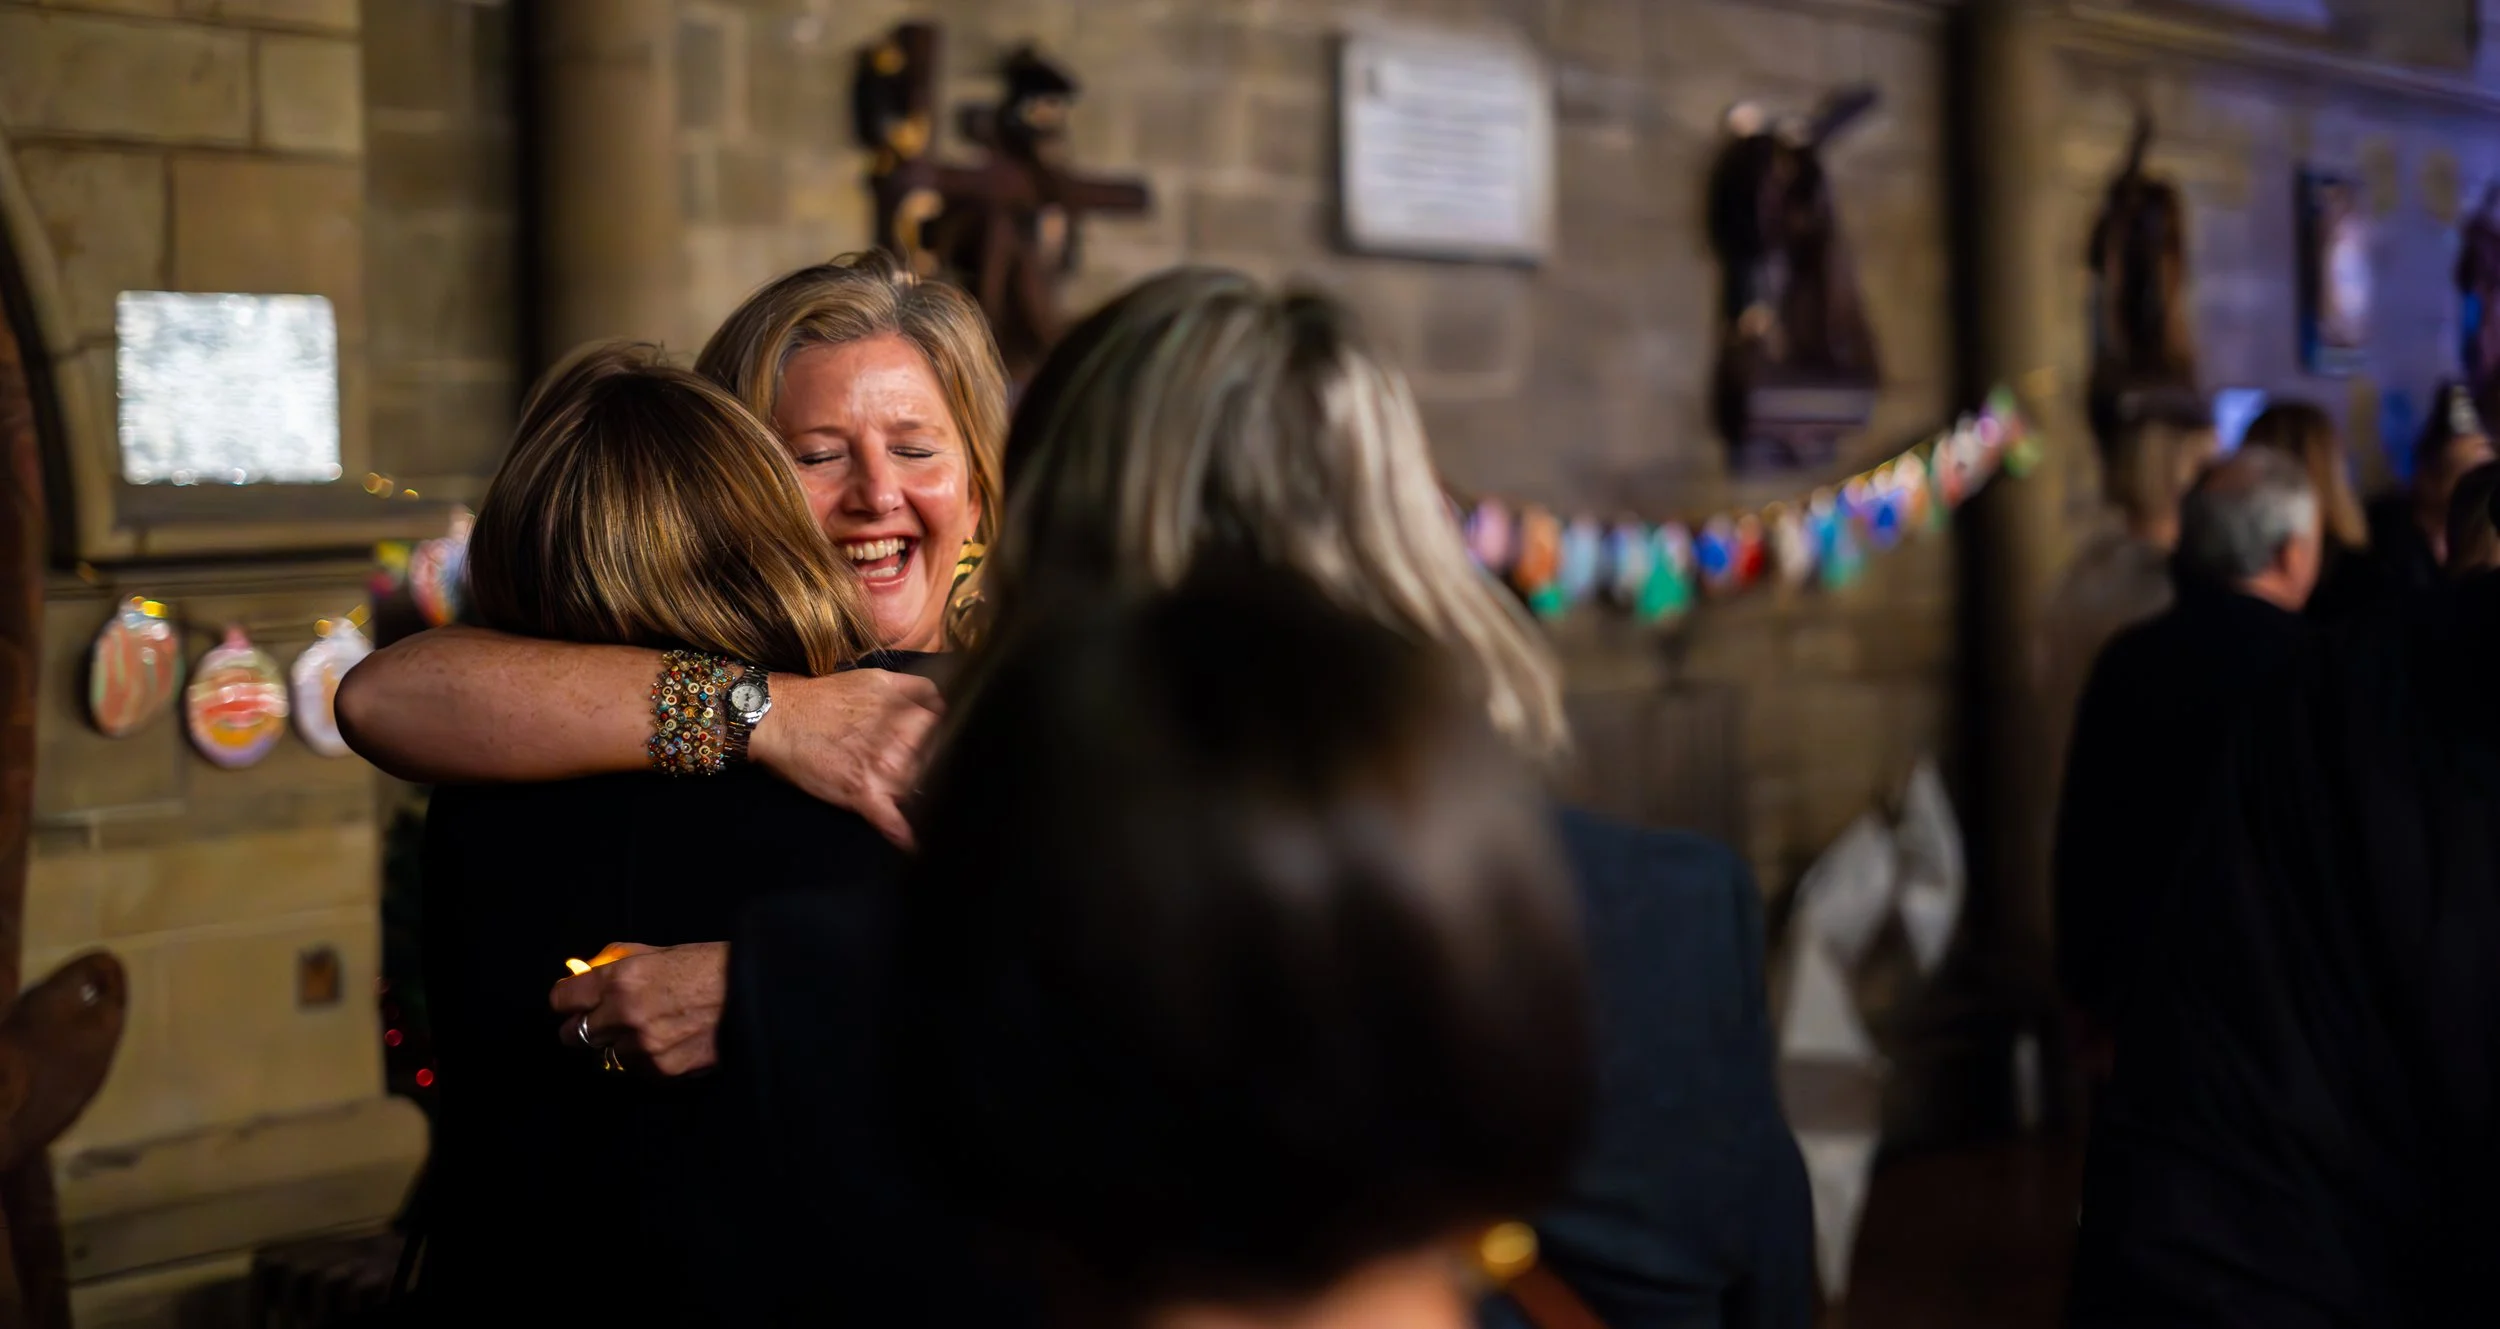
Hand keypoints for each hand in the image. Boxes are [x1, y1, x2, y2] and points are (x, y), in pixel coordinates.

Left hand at [550, 941, 729, 1076]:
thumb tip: (584, 971)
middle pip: (572, 1035)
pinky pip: (636, 1070)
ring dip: (619, 1046)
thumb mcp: (660, 953)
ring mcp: (643, 1047)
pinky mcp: (663, 1071)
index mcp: (621, 979)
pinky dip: (645, 1061)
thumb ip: (617, 962)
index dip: (568, 999)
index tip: (576, 1001)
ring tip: (650, 1031)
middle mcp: (625, 1015)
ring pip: (605, 1056)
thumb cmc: (712, 966)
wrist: (758, 993)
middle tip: (607, 1020)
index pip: (562, 999)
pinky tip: (669, 1043)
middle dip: (585, 1027)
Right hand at [747, 669, 942, 848]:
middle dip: (921, 760)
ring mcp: (885, 769)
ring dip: (907, 788)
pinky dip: (900, 833)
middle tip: (897, 759)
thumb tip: (942, 706)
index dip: (934, 733)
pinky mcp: (865, 793)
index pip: (940, 728)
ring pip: (915, 786)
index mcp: (907, 712)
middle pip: (931, 759)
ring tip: (887, 782)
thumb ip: (915, 690)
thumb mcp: (877, 680)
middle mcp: (901, 740)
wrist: (780, 717)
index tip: (925, 738)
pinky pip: (892, 821)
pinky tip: (910, 844)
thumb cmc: (824, 698)